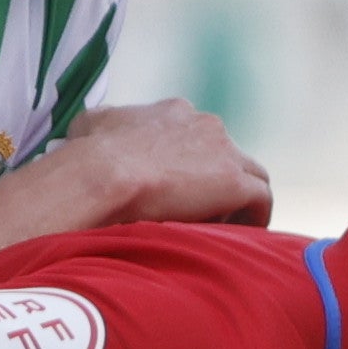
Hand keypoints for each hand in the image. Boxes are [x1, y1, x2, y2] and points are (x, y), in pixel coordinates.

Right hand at [51, 95, 272, 226]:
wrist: (103, 174)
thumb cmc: (90, 155)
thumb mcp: (88, 125)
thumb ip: (98, 124)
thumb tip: (86, 130)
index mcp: (176, 112)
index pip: (200, 136)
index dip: (195, 164)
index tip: (182, 190)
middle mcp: (206, 124)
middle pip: (229, 155)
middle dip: (219, 182)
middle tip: (202, 212)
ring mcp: (225, 152)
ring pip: (251, 176)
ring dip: (241, 201)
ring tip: (223, 228)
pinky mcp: (235, 182)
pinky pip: (261, 199)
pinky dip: (255, 216)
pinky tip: (241, 236)